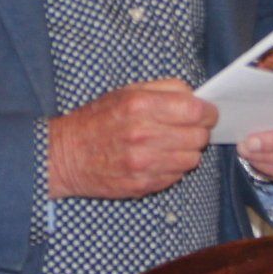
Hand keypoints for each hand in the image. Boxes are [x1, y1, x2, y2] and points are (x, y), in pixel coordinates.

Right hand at [47, 80, 217, 199]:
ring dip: (186, 151)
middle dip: (198, 131)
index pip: (195, 110)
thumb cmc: (96, 120)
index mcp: (140, 105)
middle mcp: (143, 134)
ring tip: (168, 144)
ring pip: (192, 159)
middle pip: (199, 136)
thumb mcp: (125, 92)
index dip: (207, 111)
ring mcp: (144, 163)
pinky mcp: (143, 185)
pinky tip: (156, 158)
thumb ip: (163, 89)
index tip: (205, 112)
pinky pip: (177, 176)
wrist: (65, 155)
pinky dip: (173, 167)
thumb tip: (196, 97)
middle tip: (185, 128)